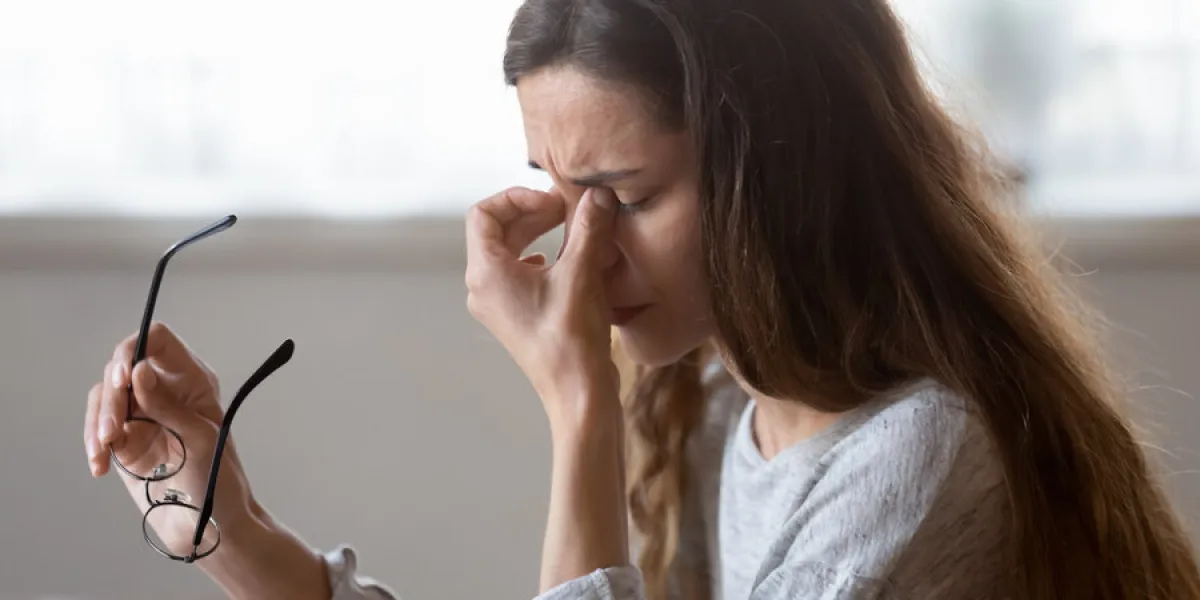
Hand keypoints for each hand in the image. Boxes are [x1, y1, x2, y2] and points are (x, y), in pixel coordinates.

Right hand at [84, 321, 259, 558]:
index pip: (158, 340)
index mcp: (192, 380)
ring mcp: (142, 413)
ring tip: (104, 452)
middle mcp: (164, 390)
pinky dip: (93, 443)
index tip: (124, 377)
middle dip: (111, 395)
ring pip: (103, 396)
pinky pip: (97, 427)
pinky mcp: (124, 439)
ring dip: (97, 421)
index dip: (135, 348)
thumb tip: (139, 368)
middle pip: (121, 366)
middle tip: (113, 429)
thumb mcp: (199, 439)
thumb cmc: (217, 479)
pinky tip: (99, 465)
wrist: (207, 524)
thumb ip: (167, 405)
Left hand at [465, 185, 619, 428]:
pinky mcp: (515, 317)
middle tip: (569, 209)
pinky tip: (566, 261)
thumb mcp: (582, 273)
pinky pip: (519, 274)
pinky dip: (542, 258)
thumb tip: (598, 193)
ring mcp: (497, 305)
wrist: (578, 393)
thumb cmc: (572, 339)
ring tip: (573, 230)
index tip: (553, 202)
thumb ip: (588, 227)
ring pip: (509, 252)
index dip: (518, 198)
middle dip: (533, 214)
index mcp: (486, 273)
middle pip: (497, 231)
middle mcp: (483, 288)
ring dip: (538, 234)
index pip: (484, 213)